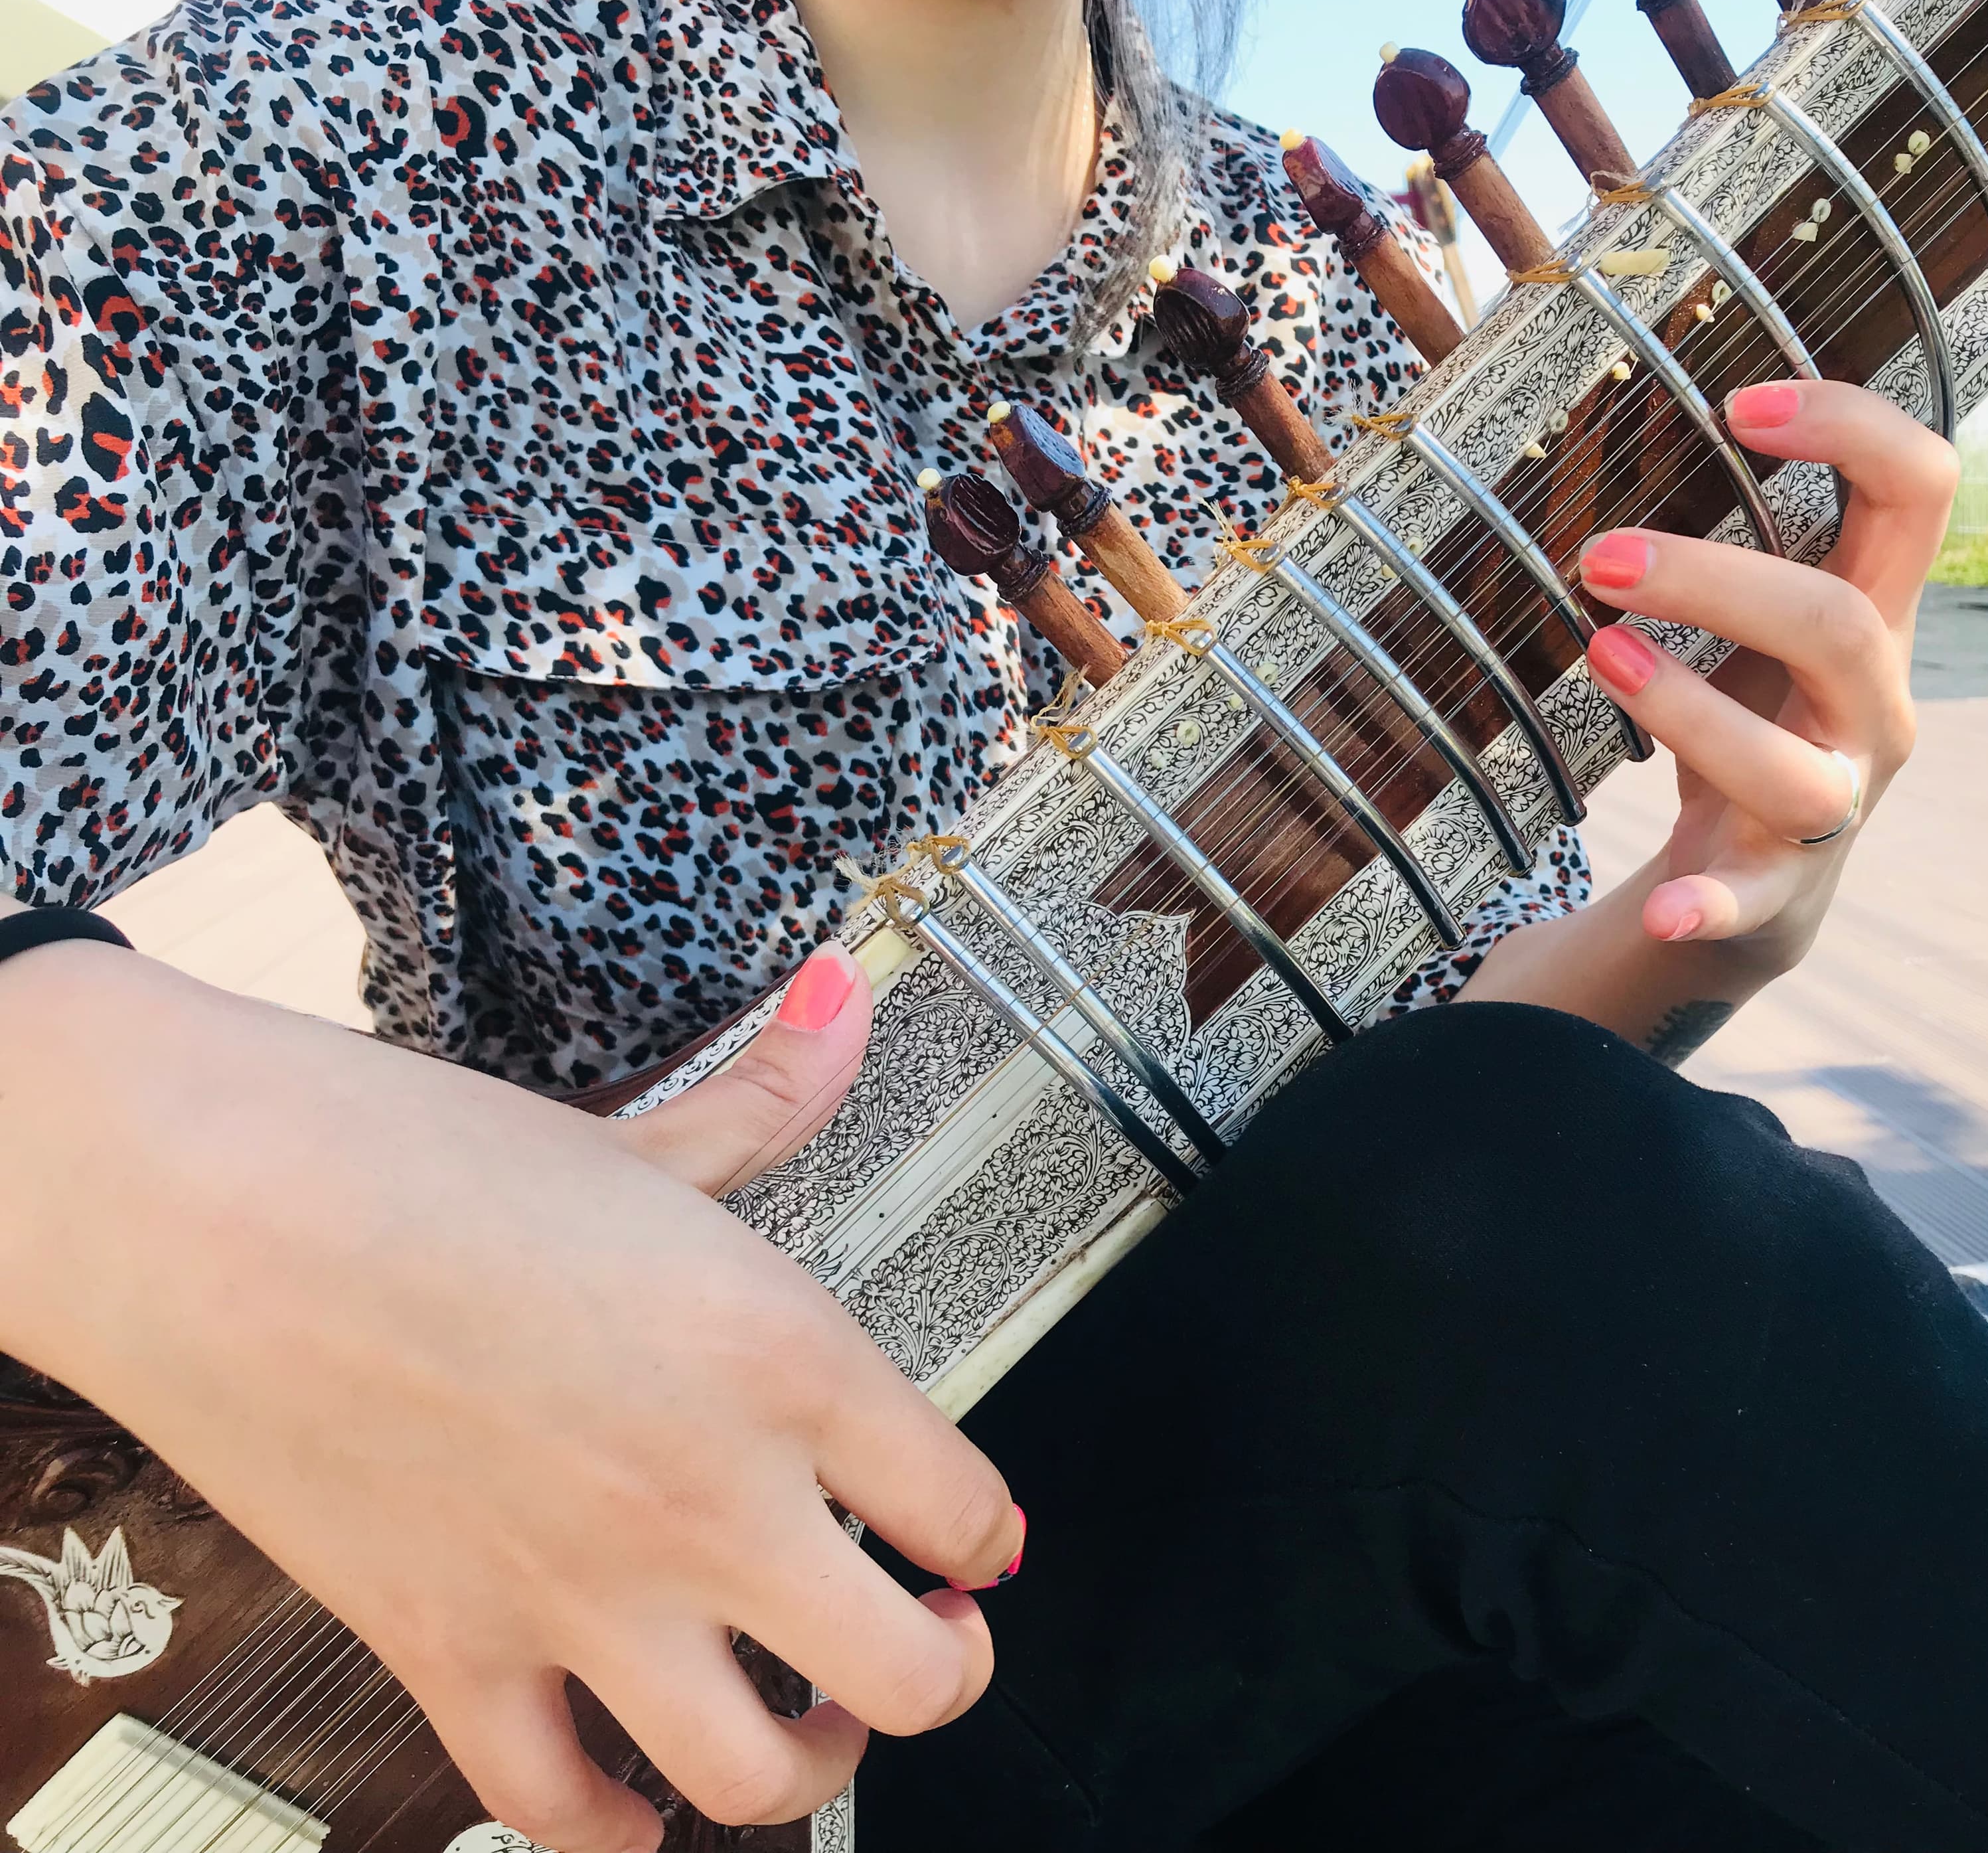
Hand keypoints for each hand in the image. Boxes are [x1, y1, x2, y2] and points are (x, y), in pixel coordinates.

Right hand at [0, 938, 1022, 1852]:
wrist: (216, 1208)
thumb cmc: (419, 1165)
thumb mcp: (643, 1137)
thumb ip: (772, 1093)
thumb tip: (842, 1001)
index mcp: (781, 1363)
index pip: (965, 1503)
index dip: (988, 1531)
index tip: (974, 1533)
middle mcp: (707, 1500)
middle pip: (910, 1676)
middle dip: (949, 1671)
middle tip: (932, 1636)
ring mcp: (583, 1596)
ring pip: (757, 1778)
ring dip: (807, 1769)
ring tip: (805, 1721)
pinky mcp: (454, 1654)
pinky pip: (558, 1807)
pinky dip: (612, 1831)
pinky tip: (635, 1803)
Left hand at [1578, 379, 1949, 964]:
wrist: (1766, 877)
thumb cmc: (1757, 711)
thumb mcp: (1762, 620)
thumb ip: (1733, 532)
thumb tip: (1606, 396)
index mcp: (1874, 614)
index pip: (1918, 490)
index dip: (1850, 429)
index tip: (1735, 403)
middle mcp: (1873, 704)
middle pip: (1836, 627)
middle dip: (1718, 582)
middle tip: (1598, 555)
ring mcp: (1835, 800)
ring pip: (1795, 767)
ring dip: (1691, 711)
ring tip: (1601, 657)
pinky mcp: (1778, 887)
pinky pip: (1752, 898)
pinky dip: (1708, 906)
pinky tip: (1662, 910)